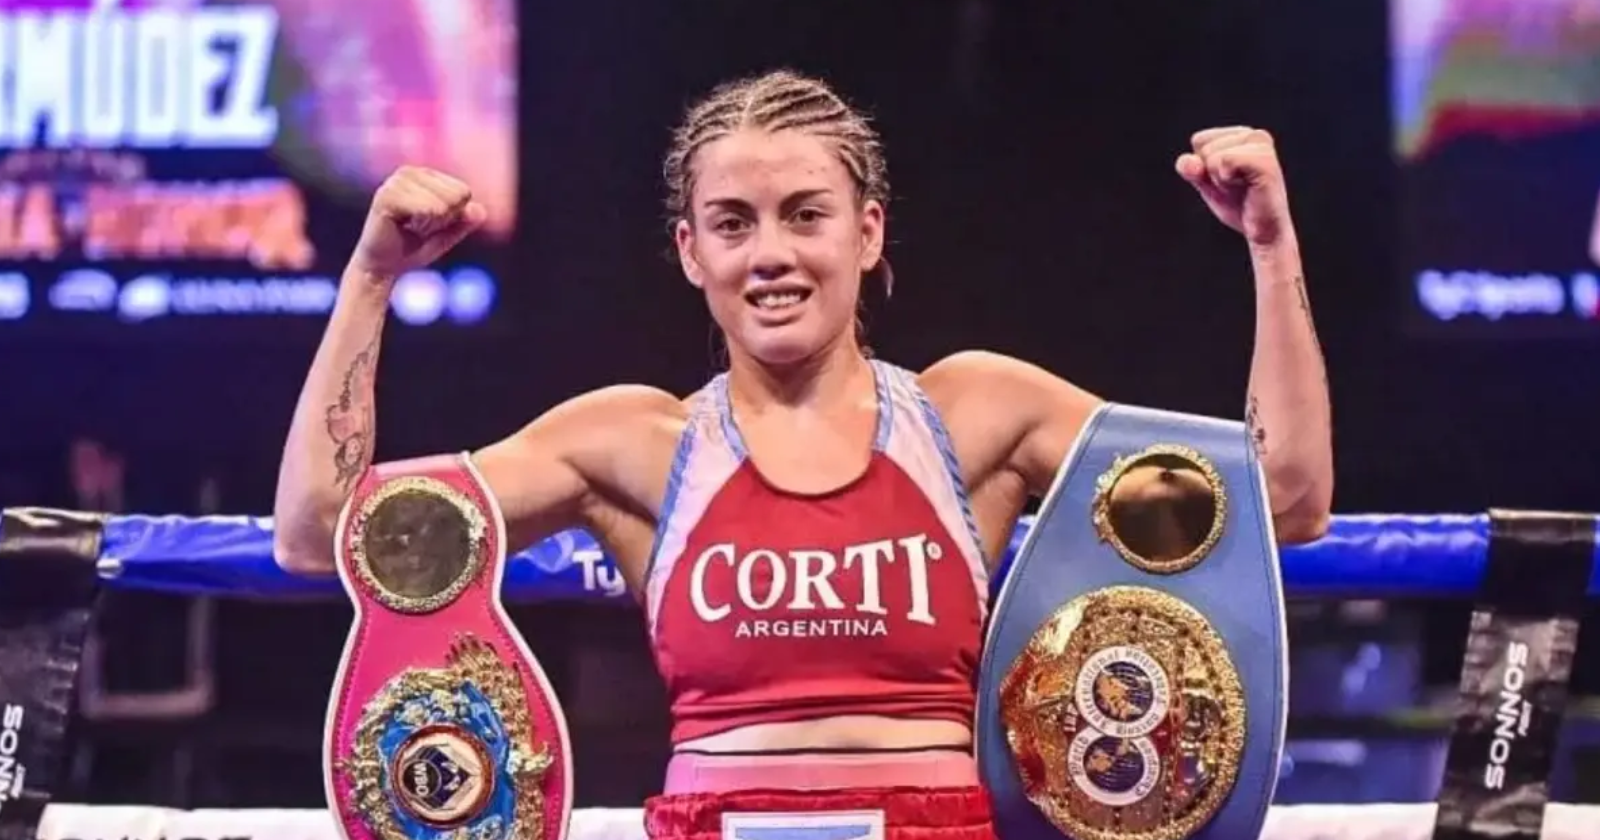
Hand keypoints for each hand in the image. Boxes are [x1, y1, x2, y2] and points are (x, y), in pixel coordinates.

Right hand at [351, 166, 487, 278]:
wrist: (381, 268)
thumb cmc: (411, 249)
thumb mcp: (446, 235)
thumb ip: (464, 222)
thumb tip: (481, 211)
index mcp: (424, 175)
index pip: (463, 192)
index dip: (452, 216)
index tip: (429, 224)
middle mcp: (410, 172)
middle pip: (456, 196)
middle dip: (443, 220)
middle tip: (417, 228)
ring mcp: (397, 181)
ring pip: (443, 205)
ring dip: (430, 224)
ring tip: (409, 227)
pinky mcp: (387, 195)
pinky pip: (427, 209)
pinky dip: (421, 225)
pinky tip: (401, 226)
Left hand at [1176, 127, 1292, 248]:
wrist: (1263, 231)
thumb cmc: (1239, 205)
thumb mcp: (1206, 183)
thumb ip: (1191, 168)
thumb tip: (1190, 162)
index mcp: (1242, 135)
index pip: (1200, 140)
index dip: (1204, 166)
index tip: (1226, 180)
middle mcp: (1255, 135)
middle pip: (1204, 148)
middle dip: (1212, 174)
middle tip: (1237, 188)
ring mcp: (1261, 146)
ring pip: (1212, 155)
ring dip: (1220, 180)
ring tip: (1244, 188)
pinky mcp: (1264, 160)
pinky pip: (1224, 161)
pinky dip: (1226, 180)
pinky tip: (1248, 187)